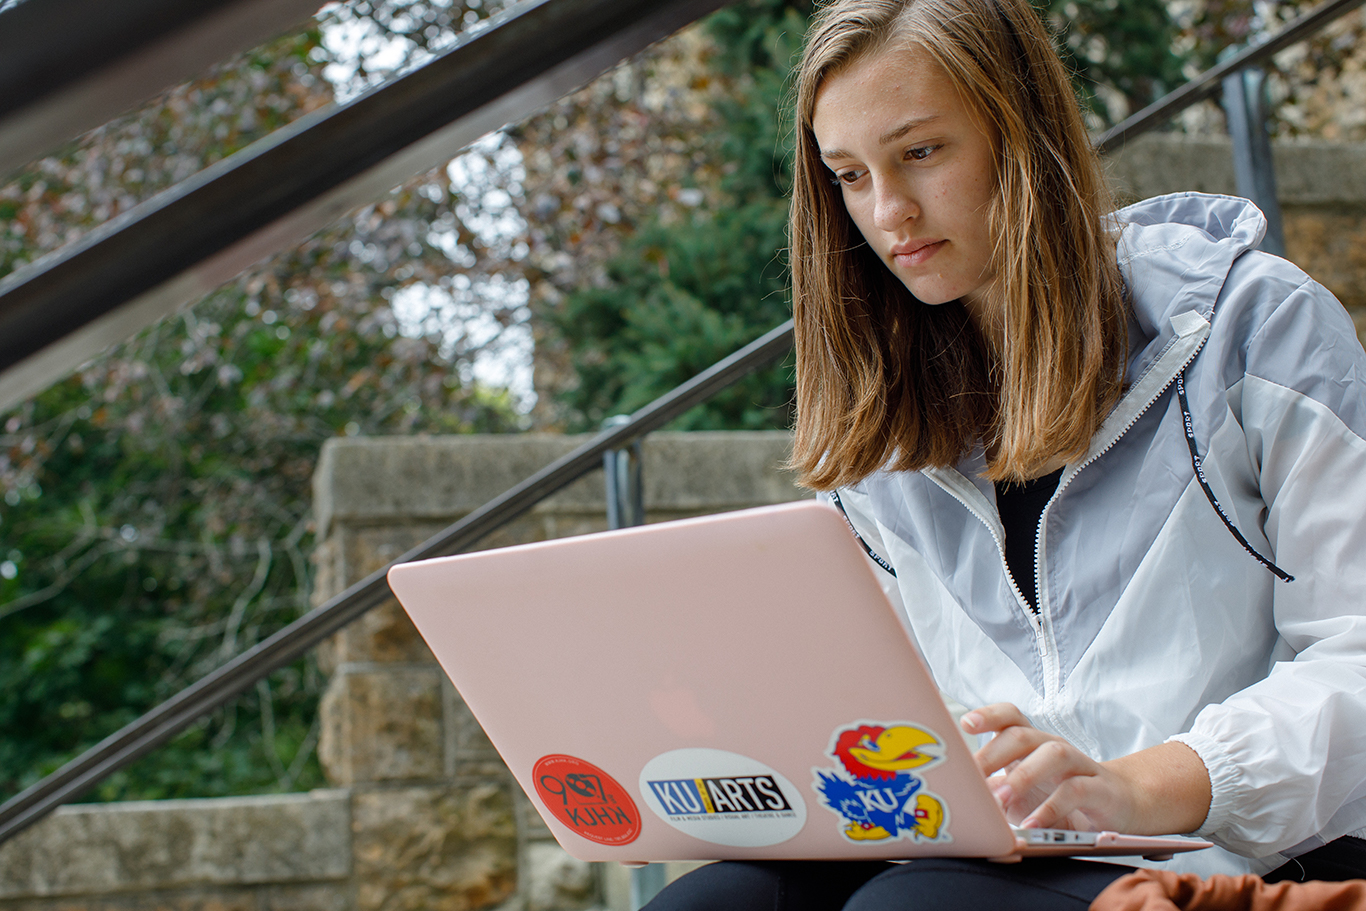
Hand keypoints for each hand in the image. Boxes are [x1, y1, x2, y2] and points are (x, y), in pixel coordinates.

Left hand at [961, 703, 1211, 835]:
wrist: (1117, 807)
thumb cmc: (1057, 797)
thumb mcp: (1020, 794)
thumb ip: (994, 791)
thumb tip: (960, 800)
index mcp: (1030, 743)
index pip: (1010, 717)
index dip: (988, 715)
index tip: (965, 723)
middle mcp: (1053, 747)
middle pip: (1022, 735)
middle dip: (992, 754)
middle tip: (971, 777)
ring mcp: (1079, 764)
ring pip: (1052, 755)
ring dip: (1022, 776)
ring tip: (998, 800)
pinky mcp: (1101, 789)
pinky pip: (1076, 790)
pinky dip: (1051, 808)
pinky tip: (1032, 825)